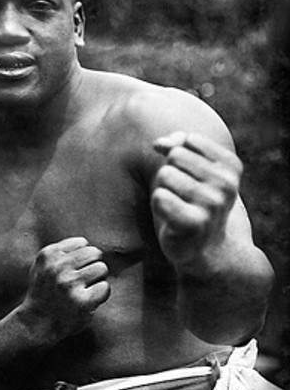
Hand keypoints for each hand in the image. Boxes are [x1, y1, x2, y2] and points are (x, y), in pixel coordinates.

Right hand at [23, 237, 109, 338]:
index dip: (82, 256)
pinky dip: (100, 294)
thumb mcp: (42, 265)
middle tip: (84, 279)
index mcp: (48, 255)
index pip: (82, 243)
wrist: (35, 323)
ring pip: (102, 268)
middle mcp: (58, 267)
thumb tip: (86, 243)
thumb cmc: (44, 293)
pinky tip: (89, 300)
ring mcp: (69, 284)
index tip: (74, 268)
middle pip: (95, 253)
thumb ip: (60, 252)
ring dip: (98, 279)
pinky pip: (105, 287)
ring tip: (86, 288)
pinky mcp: (81, 301)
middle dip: (93, 265)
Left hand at [151, 131, 242, 266]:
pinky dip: (158, 204)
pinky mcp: (194, 223)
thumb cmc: (193, 202)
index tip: (189, 177)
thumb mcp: (191, 169)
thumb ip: (177, 146)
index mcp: (231, 166)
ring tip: (176, 206)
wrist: (206, 249)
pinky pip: (159, 196)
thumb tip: (159, 144)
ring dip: (162, 189)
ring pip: (165, 175)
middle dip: (169, 172)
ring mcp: (212, 204)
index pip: (188, 140)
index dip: (179, 156)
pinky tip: (170, 217)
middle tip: (181, 195)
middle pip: (175, 156)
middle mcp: (226, 184)